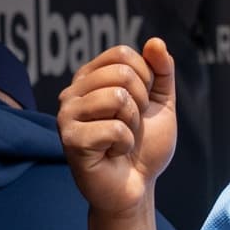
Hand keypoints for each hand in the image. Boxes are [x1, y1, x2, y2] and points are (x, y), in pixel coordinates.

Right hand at [58, 39, 176, 216]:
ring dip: (132, 125)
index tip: (141, 104)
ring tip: (120, 140)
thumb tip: (155, 42)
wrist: (136, 187)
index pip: (122, 54)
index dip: (145, 79)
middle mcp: (73, 92)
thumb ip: (161, 72)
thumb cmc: (144, 146)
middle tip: (130, 126)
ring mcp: (67, 115)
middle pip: (122, 73)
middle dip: (141, 104)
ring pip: (118, 98)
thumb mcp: (161, 104)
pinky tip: (112, 154)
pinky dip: (124, 145)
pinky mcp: (70, 139)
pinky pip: (114, 128)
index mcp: (90, 78)